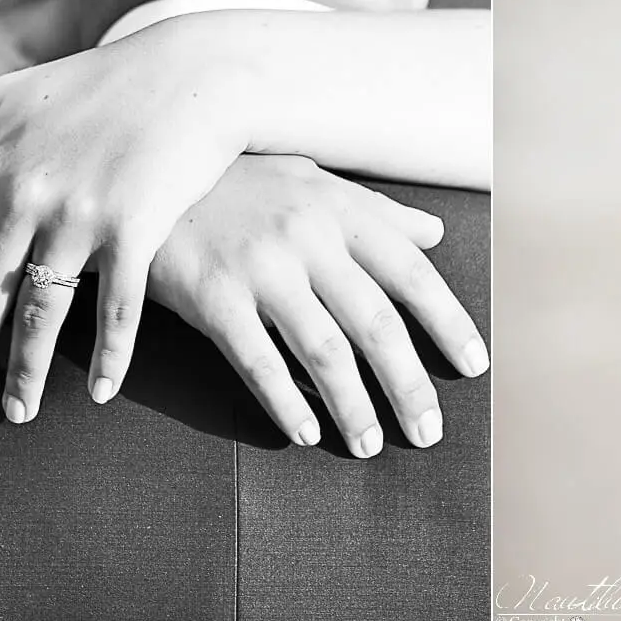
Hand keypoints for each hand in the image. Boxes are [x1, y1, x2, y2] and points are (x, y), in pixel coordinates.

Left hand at [0, 24, 252, 423]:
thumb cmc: (99, 83)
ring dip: (26, 369)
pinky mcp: (138, 226)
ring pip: (43, 309)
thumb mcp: (11, 100)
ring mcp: (82, 213)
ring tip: (17, 414)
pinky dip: (109, 353)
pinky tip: (100, 390)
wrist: (190, 72)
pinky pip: (117, 305)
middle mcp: (27, 196)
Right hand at [140, 155, 487, 455]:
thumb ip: (376, 212)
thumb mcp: (310, 181)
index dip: (448, 323)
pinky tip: (304, 433)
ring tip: (370, 445)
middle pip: (375, 324)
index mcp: (340, 212)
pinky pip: (257, 361)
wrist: (147, 175)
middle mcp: (308, 239)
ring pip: (323, 350)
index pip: (412, 275)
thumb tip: (435, 233)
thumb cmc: (238, 184)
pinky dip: (283, 402)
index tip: (474, 366)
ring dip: (352, 406)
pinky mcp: (211, 296)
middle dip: (408, 384)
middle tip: (427, 431)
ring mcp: (260, 268)